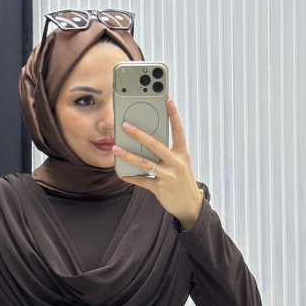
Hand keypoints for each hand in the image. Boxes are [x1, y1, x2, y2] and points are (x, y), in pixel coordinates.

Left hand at [112, 97, 203, 229]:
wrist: (189, 205)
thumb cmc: (182, 180)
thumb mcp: (181, 163)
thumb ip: (168, 152)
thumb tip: (147, 141)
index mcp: (182, 154)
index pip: (179, 130)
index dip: (174, 115)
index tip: (168, 100)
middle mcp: (176, 163)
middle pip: (155, 145)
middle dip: (139, 134)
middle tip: (125, 126)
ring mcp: (168, 176)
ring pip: (144, 163)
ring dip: (127, 155)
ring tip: (115, 148)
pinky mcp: (160, 189)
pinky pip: (141, 181)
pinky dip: (130, 177)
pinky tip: (120, 173)